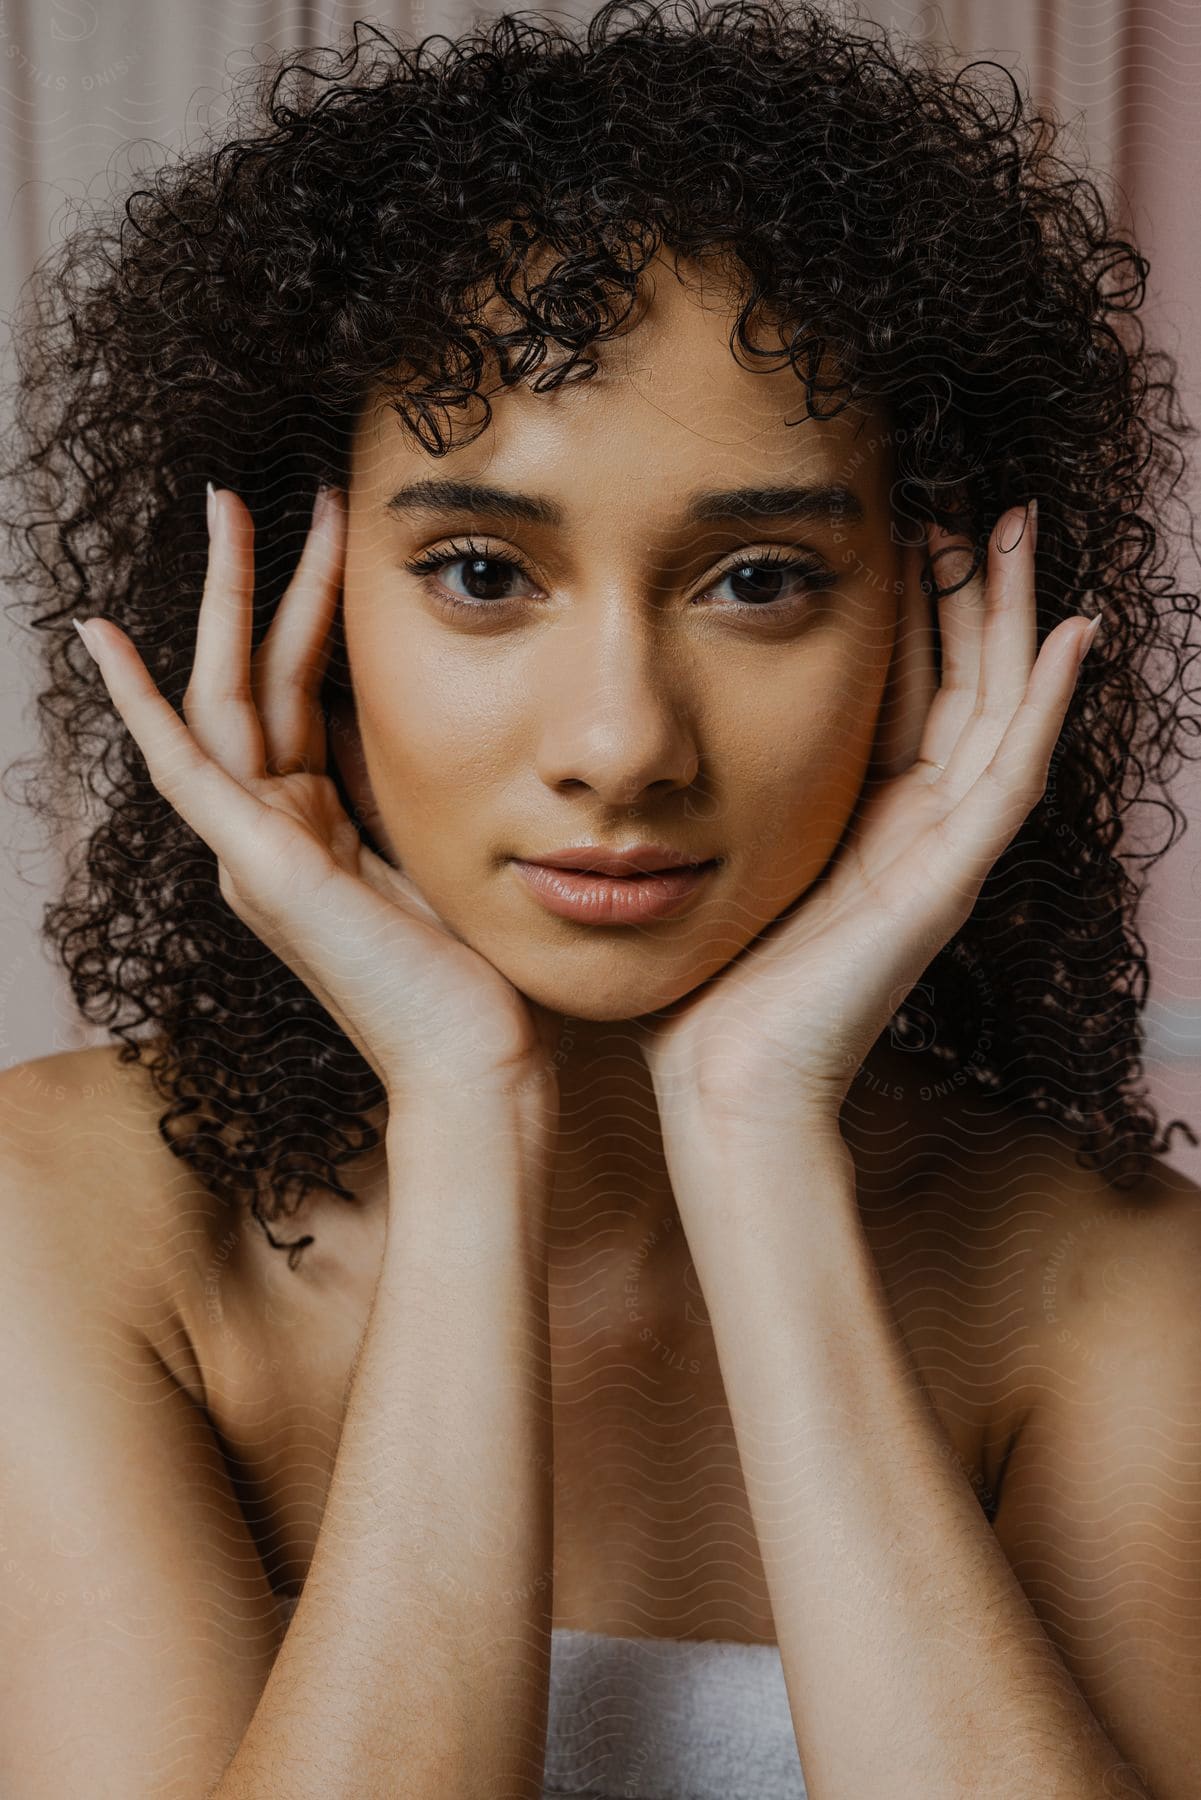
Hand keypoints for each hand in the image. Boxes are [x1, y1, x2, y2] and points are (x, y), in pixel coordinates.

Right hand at [75, 484, 561, 1100]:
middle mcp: (268, 835)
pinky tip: (101, 641)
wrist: (477, 1055)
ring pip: (220, 699)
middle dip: (252, 582)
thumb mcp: (435, 844)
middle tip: (248, 493)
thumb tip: (406, 706)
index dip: (297, 609)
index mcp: (309, 827)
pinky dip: (138, 704)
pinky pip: (184, 767)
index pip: (290, 694)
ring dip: (222, 603)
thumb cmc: (471, 968)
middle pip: (247, 680)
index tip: (323, 533)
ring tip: (226, 509)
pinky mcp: (258, 866)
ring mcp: (254, 851)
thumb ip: (399, 782)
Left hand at [635, 500, 1099, 1128]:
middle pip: (966, 689)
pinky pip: (1015, 775)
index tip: (901, 528)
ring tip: (1015, 529)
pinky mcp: (951, 882)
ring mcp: (942, 856)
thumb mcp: (712, 862)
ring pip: (1000, 712)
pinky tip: (1069, 633)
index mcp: (863, 825)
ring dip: (1014, 620)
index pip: (906, 696)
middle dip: (973, 597)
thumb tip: (652, 735)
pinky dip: (1048, 704)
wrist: (725, 1085)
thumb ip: (714, 798)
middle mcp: (915, 832)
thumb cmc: (705, 988)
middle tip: (973, 504)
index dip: (915, 615)